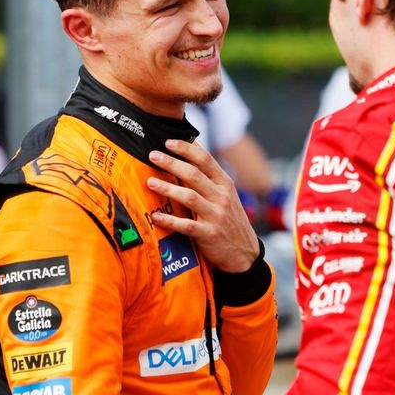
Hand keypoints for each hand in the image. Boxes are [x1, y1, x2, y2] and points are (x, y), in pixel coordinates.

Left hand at [147, 139, 259, 272]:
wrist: (244, 252)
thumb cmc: (229, 219)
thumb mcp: (226, 195)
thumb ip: (210, 178)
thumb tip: (190, 152)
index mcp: (225, 183)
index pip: (205, 159)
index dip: (186, 149)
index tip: (168, 142)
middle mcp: (221, 197)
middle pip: (193, 174)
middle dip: (171, 163)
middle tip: (152, 155)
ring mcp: (215, 215)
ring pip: (188, 196)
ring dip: (167, 188)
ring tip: (150, 182)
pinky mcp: (208, 234)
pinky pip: (185, 225)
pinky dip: (169, 220)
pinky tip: (156, 216)